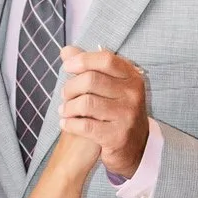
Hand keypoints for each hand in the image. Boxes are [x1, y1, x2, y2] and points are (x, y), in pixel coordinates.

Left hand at [60, 46, 148, 178]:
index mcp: (132, 77)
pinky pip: (85, 126)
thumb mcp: (110, 86)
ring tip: (63, 110)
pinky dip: (70, 123)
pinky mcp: (117, 136)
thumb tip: (66, 51)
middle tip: (64, 95)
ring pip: (86, 103)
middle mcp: (133, 94)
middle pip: (91, 80)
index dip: (83, 60)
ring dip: (68, 107)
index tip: (66, 66)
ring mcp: (127, 116)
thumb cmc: (117, 110)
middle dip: (70, 87)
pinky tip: (65, 123)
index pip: (106, 59)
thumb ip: (89, 67)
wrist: (134, 146)